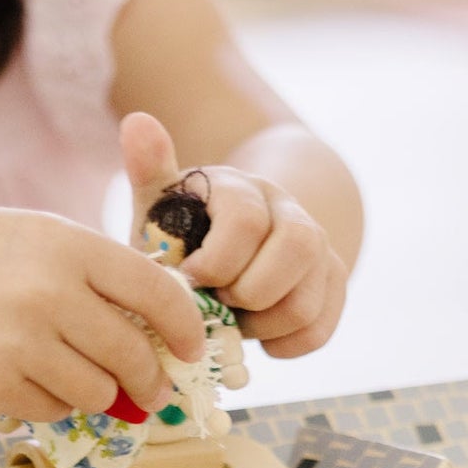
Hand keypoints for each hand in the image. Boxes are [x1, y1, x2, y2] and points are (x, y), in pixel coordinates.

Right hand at [0, 207, 207, 425]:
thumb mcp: (43, 236)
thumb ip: (101, 273)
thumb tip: (163, 332)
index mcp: (68, 248)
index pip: (156, 295)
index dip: (185, 329)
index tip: (190, 350)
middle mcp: (46, 296)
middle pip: (131, 355)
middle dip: (150, 379)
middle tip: (153, 390)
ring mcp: (15, 345)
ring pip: (96, 392)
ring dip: (102, 394)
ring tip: (91, 383)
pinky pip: (51, 410)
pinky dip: (55, 403)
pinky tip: (38, 381)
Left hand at [122, 112, 346, 357]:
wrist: (227, 246)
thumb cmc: (181, 231)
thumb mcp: (161, 203)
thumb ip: (151, 170)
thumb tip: (136, 121)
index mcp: (243, 189)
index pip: (247, 218)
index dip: (217, 260)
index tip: (190, 278)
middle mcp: (289, 212)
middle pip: (298, 249)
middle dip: (248, 290)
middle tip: (215, 302)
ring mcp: (317, 249)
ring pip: (310, 296)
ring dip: (263, 323)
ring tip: (231, 321)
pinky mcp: (330, 285)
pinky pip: (319, 329)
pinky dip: (283, 346)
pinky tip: (256, 338)